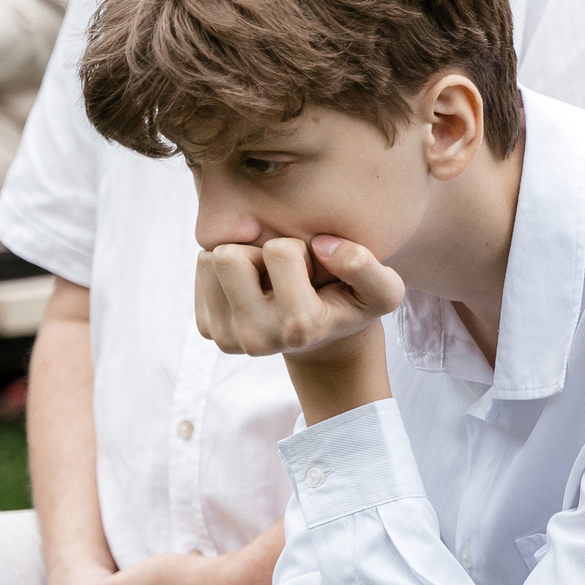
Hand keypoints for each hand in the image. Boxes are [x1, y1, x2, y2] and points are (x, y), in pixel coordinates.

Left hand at [197, 234, 401, 422]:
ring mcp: (228, 338)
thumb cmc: (351, 303)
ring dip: (242, 257)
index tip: (314, 271)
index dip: (299, 248)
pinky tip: (254, 286)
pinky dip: (227, 270)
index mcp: (299, 327)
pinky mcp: (209, 330)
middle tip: (284, 272)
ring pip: (209, 260)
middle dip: (259, 250)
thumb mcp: (383, 289)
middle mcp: (257, 339)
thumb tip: (322, 245)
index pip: (278, 251)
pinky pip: (201, 271)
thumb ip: (366, 265)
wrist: (324, 337)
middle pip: (228, 256)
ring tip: (270, 279)